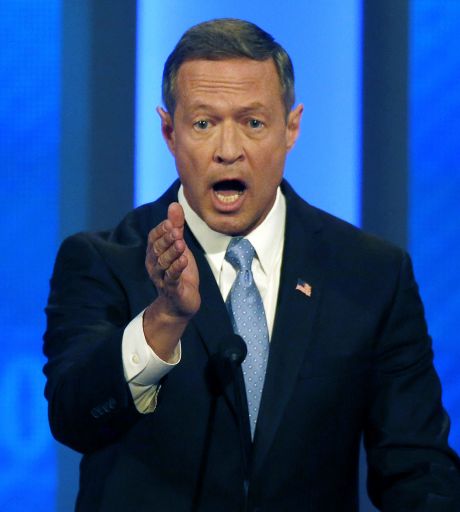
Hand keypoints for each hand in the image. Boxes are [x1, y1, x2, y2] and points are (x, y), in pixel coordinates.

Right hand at [144, 203, 199, 359]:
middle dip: (166, 239)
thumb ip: (177, 226)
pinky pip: (172, 278)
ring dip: (172, 253)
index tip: (171, 222)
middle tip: (176, 230)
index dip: (161, 230)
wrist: (181, 303)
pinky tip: (184, 260)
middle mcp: (154, 265)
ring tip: (181, 244)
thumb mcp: (179, 246)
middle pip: (157, 250)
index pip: (153, 238)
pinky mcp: (172, 289)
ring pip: (164, 263)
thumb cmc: (179, 271)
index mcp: (154, 253)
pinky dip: (177, 268)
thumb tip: (174, 204)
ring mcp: (162, 278)